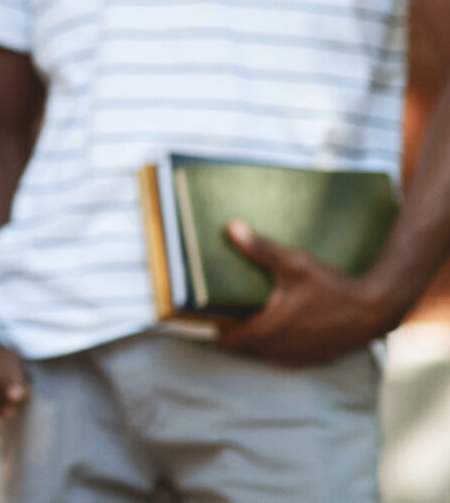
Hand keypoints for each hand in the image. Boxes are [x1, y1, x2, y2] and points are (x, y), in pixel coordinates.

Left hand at [216, 220, 403, 365]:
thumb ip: (260, 248)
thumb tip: (230, 227)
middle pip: (243, 344)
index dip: (214, 325)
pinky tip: (282, 318)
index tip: (209, 308)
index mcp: (267, 332)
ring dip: (257, 334)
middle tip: (230, 303)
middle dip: (235, 327)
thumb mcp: (295, 264)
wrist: (376, 309)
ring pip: (263, 350)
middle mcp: (278, 351)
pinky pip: (284, 352)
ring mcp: (296, 357)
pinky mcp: (312, 358)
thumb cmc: (333, 287)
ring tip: (254, 309)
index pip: (226, 339)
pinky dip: (278, 339)